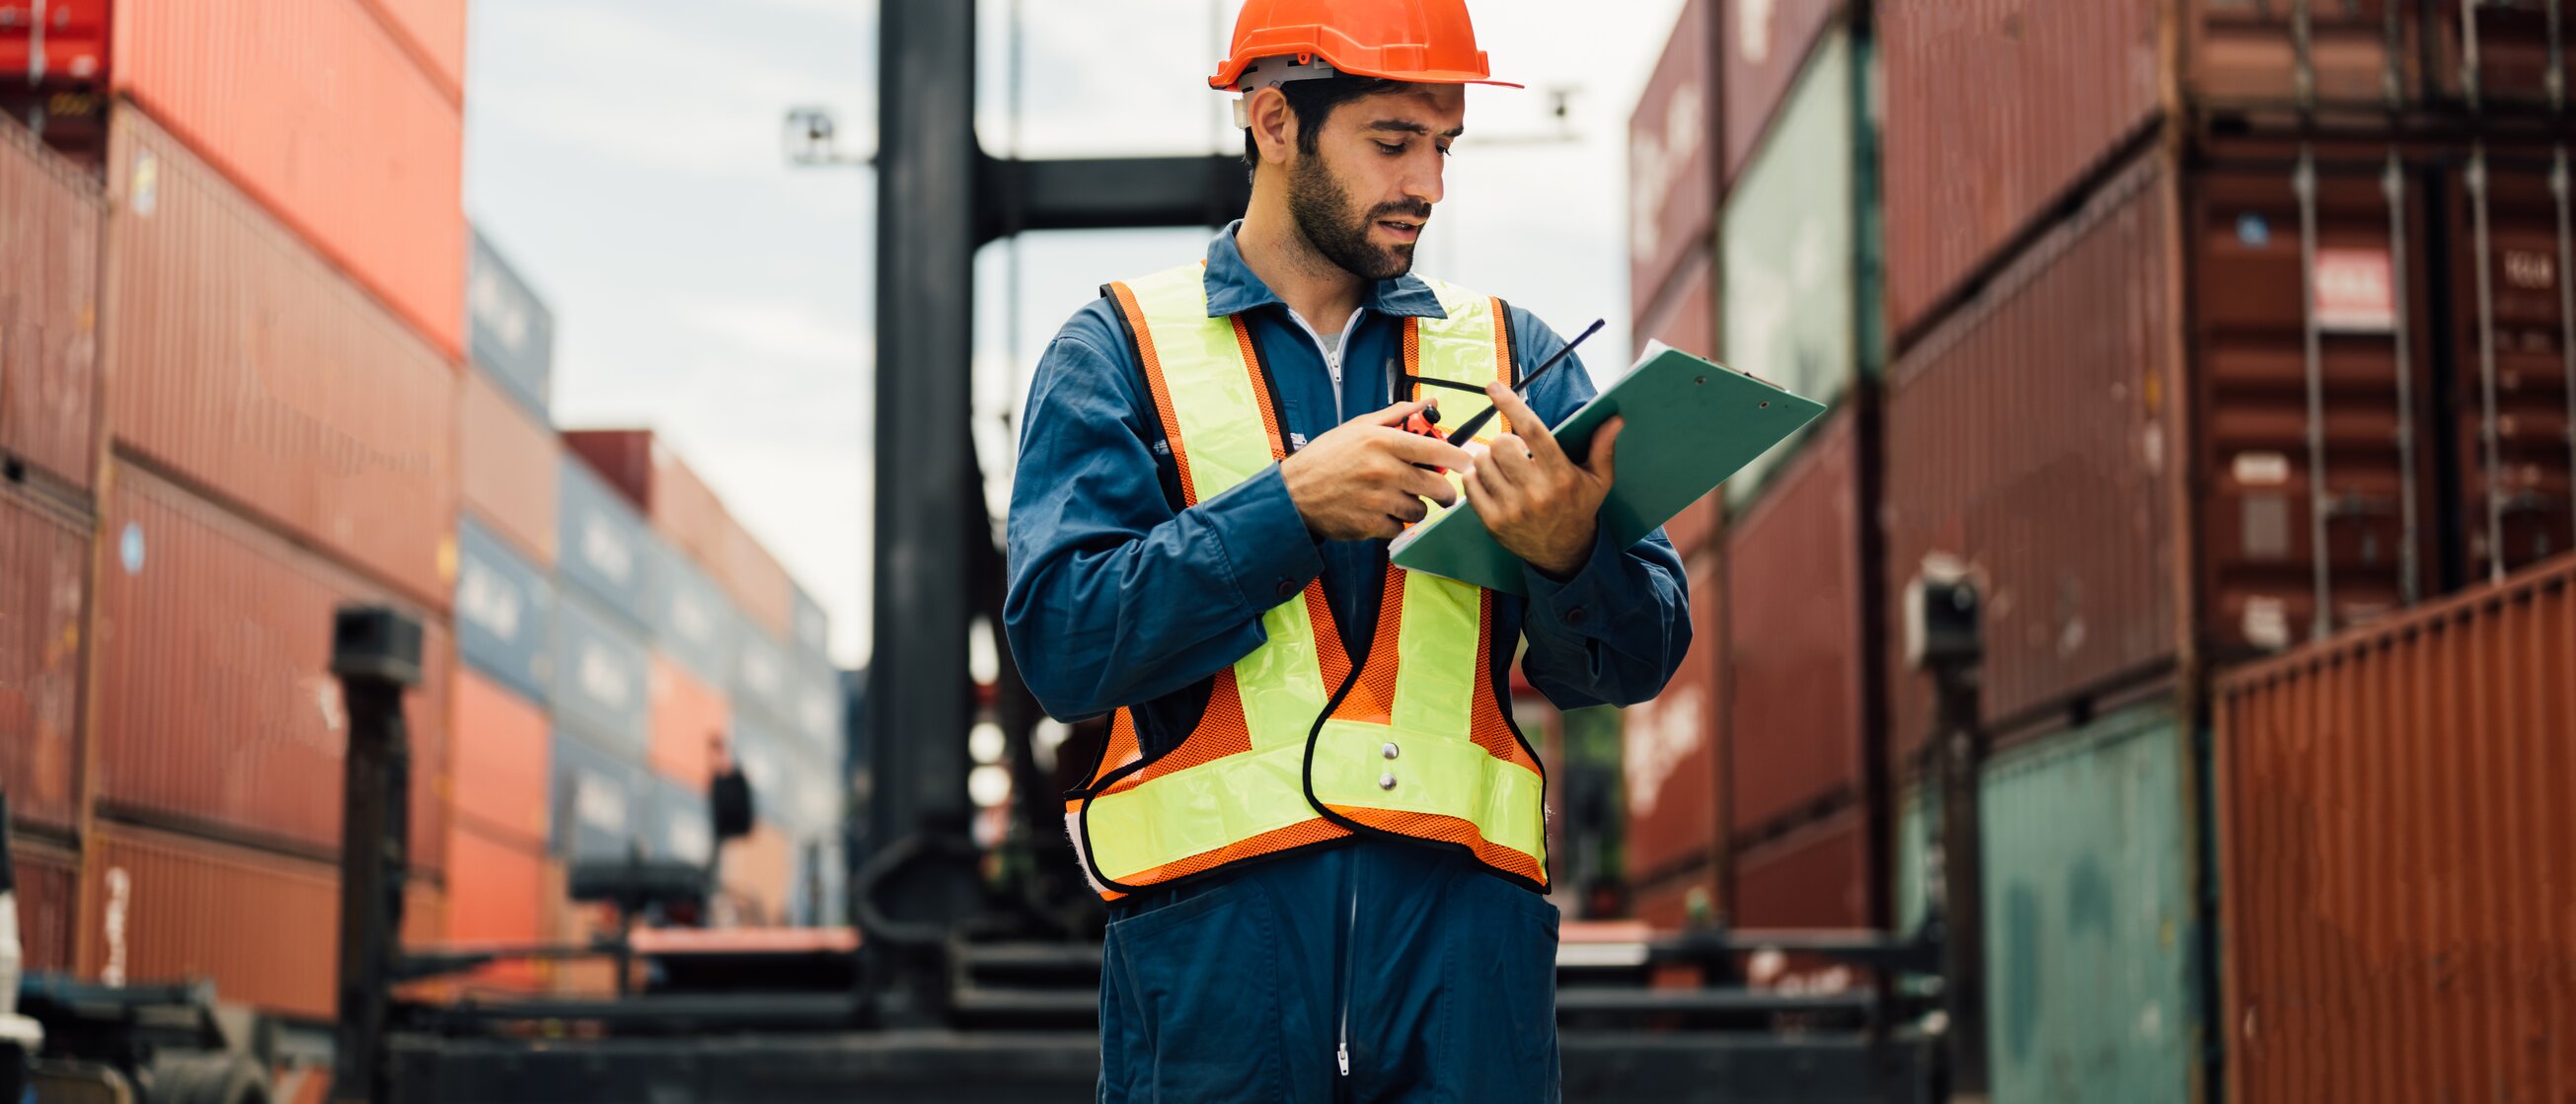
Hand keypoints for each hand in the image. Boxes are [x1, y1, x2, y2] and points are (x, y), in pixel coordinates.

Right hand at [1281, 399, 1478, 540]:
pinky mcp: (1371, 525)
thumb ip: (1398, 415)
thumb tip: (1430, 402)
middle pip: (1438, 486)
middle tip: (1440, 490)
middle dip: (1444, 491)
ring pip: (1420, 509)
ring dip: (1415, 506)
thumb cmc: (1326, 458)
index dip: (1460, 458)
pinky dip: (1394, 523)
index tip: (1467, 462)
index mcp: (1383, 442)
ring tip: (1397, 498)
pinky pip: (1400, 527)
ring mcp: (1379, 500)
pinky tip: (1379, 512)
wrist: (1294, 494)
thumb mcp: (1359, 427)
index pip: (1437, 450)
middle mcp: (1384, 470)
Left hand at [1461, 380, 1621, 578]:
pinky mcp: (1493, 522)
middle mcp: (1536, 493)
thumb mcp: (1599, 480)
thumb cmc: (1580, 508)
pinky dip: (1477, 476)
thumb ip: (1603, 448)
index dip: (1511, 404)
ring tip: (1505, 469)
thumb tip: (1615, 420)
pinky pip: (1471, 484)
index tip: (1494, 386)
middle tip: (1516, 451)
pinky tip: (1492, 481)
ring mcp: (1512, 509)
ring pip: (1483, 462)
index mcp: (1561, 476)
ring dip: (1490, 459)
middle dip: (1505, 440)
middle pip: (1501, 444)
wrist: (1564, 553)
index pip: (1532, 431)